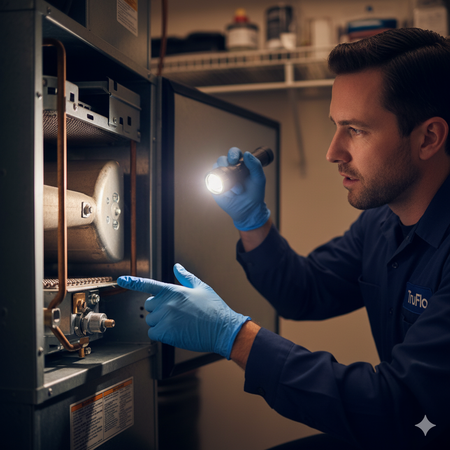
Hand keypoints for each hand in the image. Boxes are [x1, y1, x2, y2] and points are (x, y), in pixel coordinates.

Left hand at [117, 264, 250, 358]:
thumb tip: (177, 267)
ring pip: (151, 320)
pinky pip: (153, 333)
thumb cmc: (214, 309)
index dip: (133, 282)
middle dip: (158, 308)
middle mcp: (166, 303)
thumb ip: (185, 277)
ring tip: (178, 323)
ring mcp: (165, 318)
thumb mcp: (201, 287)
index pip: (148, 284)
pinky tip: (175, 332)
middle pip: (149, 305)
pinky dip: (160, 334)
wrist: (222, 329)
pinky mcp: (165, 333)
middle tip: (175, 312)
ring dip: (160, 322)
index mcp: (174, 290)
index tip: (122, 280)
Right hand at [212, 147, 269, 230]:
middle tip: (235, 178)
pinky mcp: (214, 186)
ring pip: (215, 169)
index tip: (234, 160)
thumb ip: (255, 165)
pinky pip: (210, 180)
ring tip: (237, 191)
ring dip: (225, 180)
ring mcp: (221, 177)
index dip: (232, 154)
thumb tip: (246, 153)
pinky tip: (227, 193)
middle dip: (226, 167)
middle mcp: (229, 169)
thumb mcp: (259, 178)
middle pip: (221, 159)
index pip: (233, 153)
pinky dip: (217, 185)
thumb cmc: (255, 193)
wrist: (248, 209)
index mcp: (239, 164)